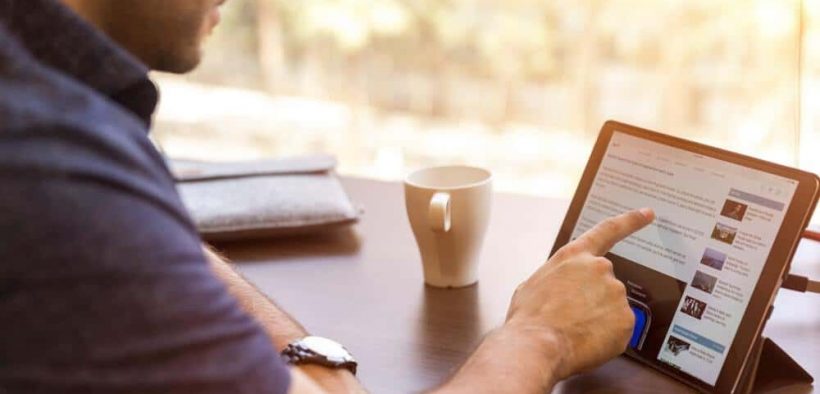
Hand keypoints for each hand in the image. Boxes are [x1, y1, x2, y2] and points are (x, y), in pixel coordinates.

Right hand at [504, 208, 654, 380]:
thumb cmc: (529, 317)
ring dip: (598, 320)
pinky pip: (619, 330)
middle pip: (605, 284)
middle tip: (571, 318)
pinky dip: (606, 337)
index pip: (608, 231)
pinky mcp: (626, 319)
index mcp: (575, 256)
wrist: (536, 344)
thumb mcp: (534, 284)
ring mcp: (615, 293)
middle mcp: (600, 269)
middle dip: (593, 301)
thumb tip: (562, 291)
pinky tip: (586, 341)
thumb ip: (558, 279)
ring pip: (612, 309)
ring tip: (574, 331)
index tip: (647, 214)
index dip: (630, 221)